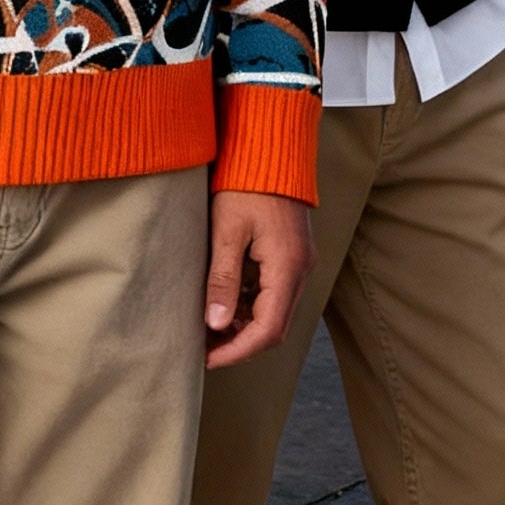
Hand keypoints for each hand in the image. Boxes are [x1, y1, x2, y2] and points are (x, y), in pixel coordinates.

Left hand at [205, 190, 313, 370]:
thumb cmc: (246, 183)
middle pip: (275, 326)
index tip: (208, 358)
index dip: (238, 350)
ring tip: (208, 327)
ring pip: (275, 310)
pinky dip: (251, 304)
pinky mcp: (292, 253)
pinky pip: (274, 291)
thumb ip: (223, 279)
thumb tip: (216, 325)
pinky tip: (224, 302)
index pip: (268, 330)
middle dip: (240, 342)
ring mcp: (299, 261)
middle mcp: (300, 269)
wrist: (270, 146)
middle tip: (204, 347)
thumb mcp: (227, 230)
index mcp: (288, 267)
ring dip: (245, 324)